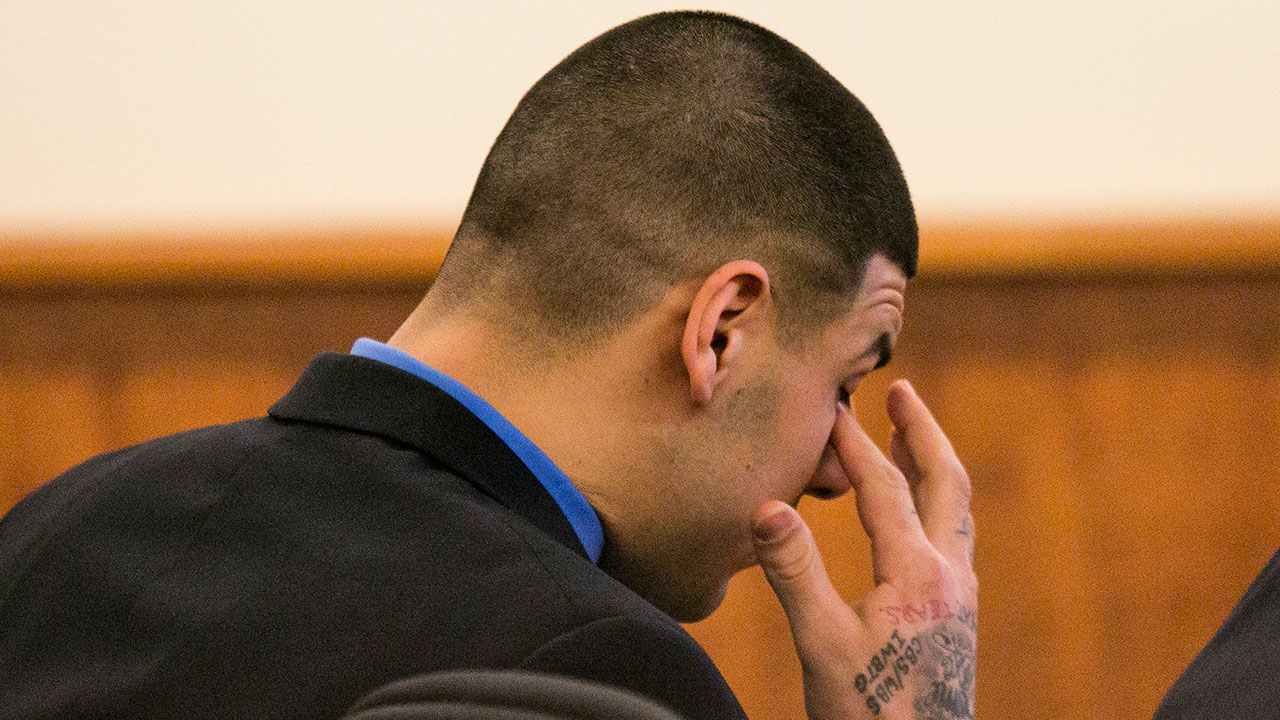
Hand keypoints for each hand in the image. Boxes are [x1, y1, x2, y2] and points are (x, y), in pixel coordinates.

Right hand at [752, 379, 976, 719]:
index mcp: (918, 572)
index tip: (832, 407)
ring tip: (912, 435)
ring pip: (955, 509)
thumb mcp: (822, 643)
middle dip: (922, 431)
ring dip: (933, 463)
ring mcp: (960, 596)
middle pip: (945, 482)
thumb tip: (768, 506)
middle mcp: (949, 575)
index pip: (884, 488)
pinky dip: (936, 502)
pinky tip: (918, 514)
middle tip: (903, 390)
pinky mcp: (958, 616)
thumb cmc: (868, 712)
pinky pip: (953, 537)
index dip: (855, 445)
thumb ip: (795, 572)